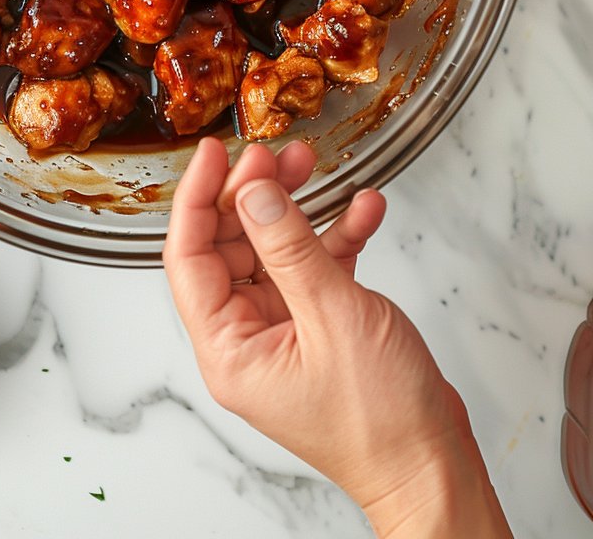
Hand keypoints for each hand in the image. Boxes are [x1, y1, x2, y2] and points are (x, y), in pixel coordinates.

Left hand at [164, 138, 512, 536]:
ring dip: (293, 207)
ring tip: (310, 163)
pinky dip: (337, 235)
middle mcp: (247, 340)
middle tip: (273, 154)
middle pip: (229, 246)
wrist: (434, 468)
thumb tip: (253, 191)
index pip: (189, 257)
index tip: (215, 153)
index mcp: (229, 348)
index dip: (197, 198)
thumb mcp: (332, 316)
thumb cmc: (381, 420)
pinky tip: (364, 209)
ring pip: (273, 250)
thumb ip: (290, 246)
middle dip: (250, 194)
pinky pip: (316, 268)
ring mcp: (285, 332)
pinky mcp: (322, 328)